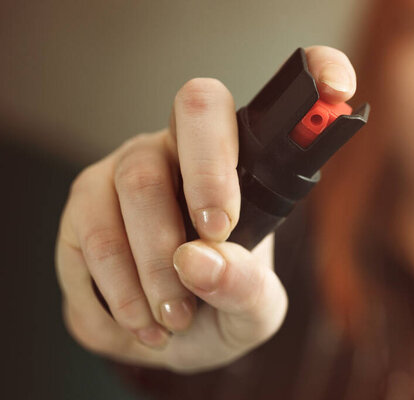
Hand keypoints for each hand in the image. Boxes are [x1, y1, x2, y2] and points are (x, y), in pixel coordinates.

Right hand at [55, 45, 356, 372]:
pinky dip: (118, 292)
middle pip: (188, 123)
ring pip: (132, 183)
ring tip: (173, 319)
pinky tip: (139, 321)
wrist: (169, 340)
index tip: (323, 103)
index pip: (236, 105)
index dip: (285, 75)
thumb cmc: (221, 309)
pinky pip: (89, 237)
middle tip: (209, 250)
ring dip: (154, 266)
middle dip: (205, 188)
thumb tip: (198, 259)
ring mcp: (121, 172)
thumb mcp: (254, 314)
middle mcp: (174, 151)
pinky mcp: (83, 209)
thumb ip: (244, 288)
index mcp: (230, 164)